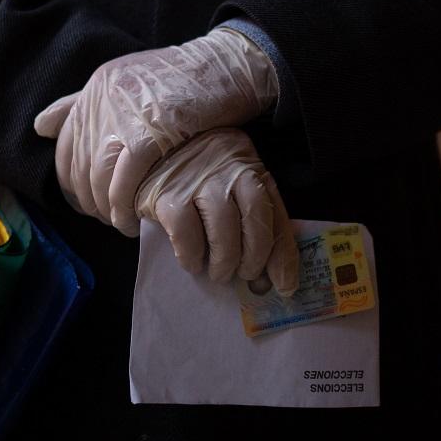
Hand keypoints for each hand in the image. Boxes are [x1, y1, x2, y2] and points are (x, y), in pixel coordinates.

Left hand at [33, 27, 277, 235]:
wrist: (229, 67)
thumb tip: (41, 126)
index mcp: (97, 85)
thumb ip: (85, 103)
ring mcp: (125, 115)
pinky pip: (125, 182)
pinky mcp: (150, 134)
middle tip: (106, 218)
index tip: (89, 202)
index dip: (72, 180)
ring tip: (120, 222)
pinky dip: (124, 207)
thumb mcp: (130, 81)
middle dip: (88, 199)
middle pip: (78, 164)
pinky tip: (133, 220)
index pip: (65, 144)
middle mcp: (103, 97)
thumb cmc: (186, 81)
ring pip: (98, 176)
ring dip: (106, 208)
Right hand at [137, 128, 298, 294]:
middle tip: (245, 275)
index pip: (275, 214)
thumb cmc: (199, 180)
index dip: (282, 254)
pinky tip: (192, 263)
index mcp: (251, 171)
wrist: (155, 154)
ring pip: (223, 225)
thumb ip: (252, 222)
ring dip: (224, 259)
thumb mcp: (233, 190)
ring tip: (219, 273)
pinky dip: (192, 255)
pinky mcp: (166, 194)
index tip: (285, 286)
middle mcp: (229, 171)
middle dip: (254, 256)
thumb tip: (268, 278)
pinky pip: (185, 231)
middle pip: (254, 217)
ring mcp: (198, 180)